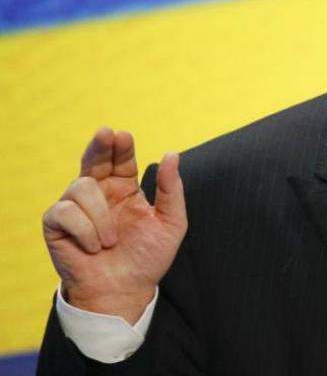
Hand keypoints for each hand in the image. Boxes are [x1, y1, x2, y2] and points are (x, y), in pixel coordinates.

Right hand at [43, 128, 186, 322]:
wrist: (125, 291)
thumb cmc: (148, 259)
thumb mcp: (171, 223)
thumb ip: (171, 189)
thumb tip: (171, 154)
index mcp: (124, 189)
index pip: (121, 159)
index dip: (121, 146)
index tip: (122, 136)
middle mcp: (99, 194)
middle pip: (94, 158)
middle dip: (99, 145)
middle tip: (105, 134)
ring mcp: (75, 208)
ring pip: (81, 186)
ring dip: (100, 214)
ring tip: (110, 240)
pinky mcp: (56, 225)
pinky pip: (64, 211)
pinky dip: (83, 229)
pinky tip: (94, 246)